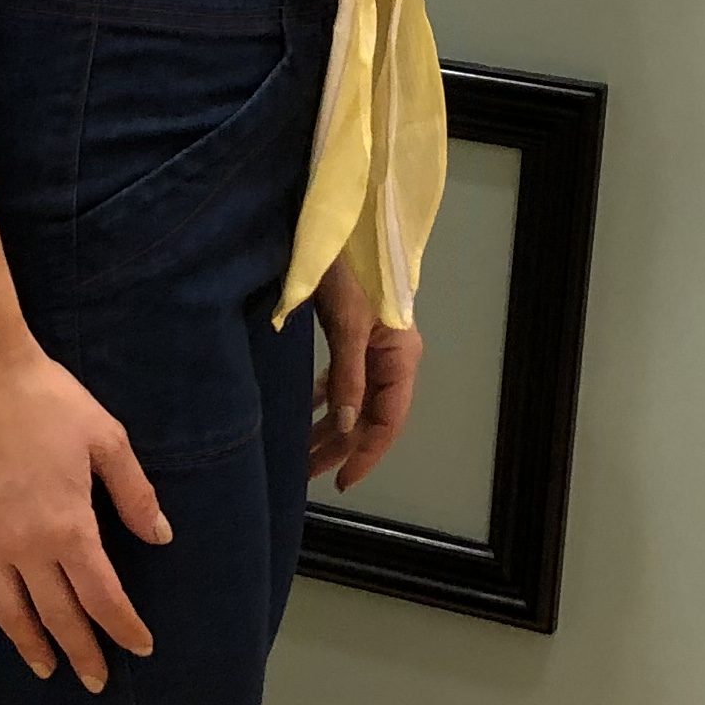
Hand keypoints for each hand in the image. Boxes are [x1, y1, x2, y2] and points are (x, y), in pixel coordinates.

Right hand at [0, 335, 170, 691]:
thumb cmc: (46, 399)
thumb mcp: (107, 438)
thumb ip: (134, 493)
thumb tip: (159, 536)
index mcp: (68, 527)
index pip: (102, 597)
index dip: (123, 627)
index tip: (139, 647)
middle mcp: (23, 545)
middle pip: (56, 615)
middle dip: (79, 651)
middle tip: (94, 680)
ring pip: (6, 609)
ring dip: (28, 643)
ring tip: (44, 667)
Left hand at [309, 261, 419, 493]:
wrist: (340, 222)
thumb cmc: (349, 271)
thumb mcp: (348, 325)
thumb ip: (348, 376)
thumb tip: (345, 427)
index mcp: (401, 356)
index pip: (387, 420)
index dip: (366, 453)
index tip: (342, 481)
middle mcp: (392, 356)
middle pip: (369, 415)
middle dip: (341, 446)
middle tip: (307, 474)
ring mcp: (374, 345)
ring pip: (354, 399)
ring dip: (331, 426)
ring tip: (303, 453)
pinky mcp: (354, 333)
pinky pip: (343, 378)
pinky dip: (328, 397)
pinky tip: (310, 412)